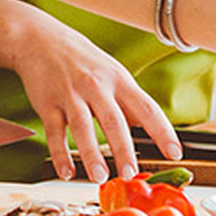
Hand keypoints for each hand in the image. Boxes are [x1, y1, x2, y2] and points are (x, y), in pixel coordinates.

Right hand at [9, 14, 181, 182]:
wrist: (39, 39)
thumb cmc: (81, 59)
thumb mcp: (112, 72)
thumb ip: (126, 101)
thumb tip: (146, 127)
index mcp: (119, 80)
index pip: (147, 108)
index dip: (163, 132)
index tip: (175, 153)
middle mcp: (96, 86)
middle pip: (114, 120)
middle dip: (123, 149)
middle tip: (130, 172)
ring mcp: (71, 94)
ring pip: (83, 127)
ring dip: (91, 154)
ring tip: (99, 177)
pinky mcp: (48, 103)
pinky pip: (55, 132)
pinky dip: (60, 154)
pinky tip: (67, 171)